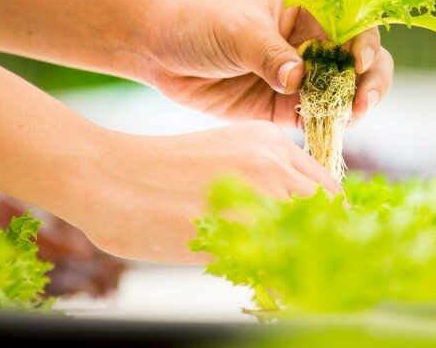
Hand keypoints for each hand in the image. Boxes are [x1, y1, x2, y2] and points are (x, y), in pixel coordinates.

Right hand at [73, 121, 340, 262]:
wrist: (106, 176)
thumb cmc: (154, 177)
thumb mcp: (220, 162)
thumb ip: (258, 183)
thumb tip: (288, 226)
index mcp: (270, 141)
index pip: (326, 188)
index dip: (329, 224)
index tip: (322, 250)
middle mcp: (273, 159)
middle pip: (329, 212)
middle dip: (326, 246)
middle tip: (315, 276)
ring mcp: (259, 190)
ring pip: (312, 237)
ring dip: (307, 266)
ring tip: (293, 286)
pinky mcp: (239, 224)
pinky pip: (281, 265)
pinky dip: (283, 285)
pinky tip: (270, 294)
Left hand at [130, 0, 393, 126]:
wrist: (157, 47)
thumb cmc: (199, 21)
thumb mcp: (237, 31)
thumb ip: (269, 55)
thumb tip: (299, 79)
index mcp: (309, 8)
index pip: (353, 24)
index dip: (365, 44)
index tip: (358, 64)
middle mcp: (311, 41)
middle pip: (359, 61)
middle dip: (369, 82)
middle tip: (362, 104)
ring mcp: (300, 75)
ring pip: (342, 93)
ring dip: (350, 108)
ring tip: (346, 120)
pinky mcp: (282, 106)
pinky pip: (315, 118)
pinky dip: (325, 127)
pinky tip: (326, 133)